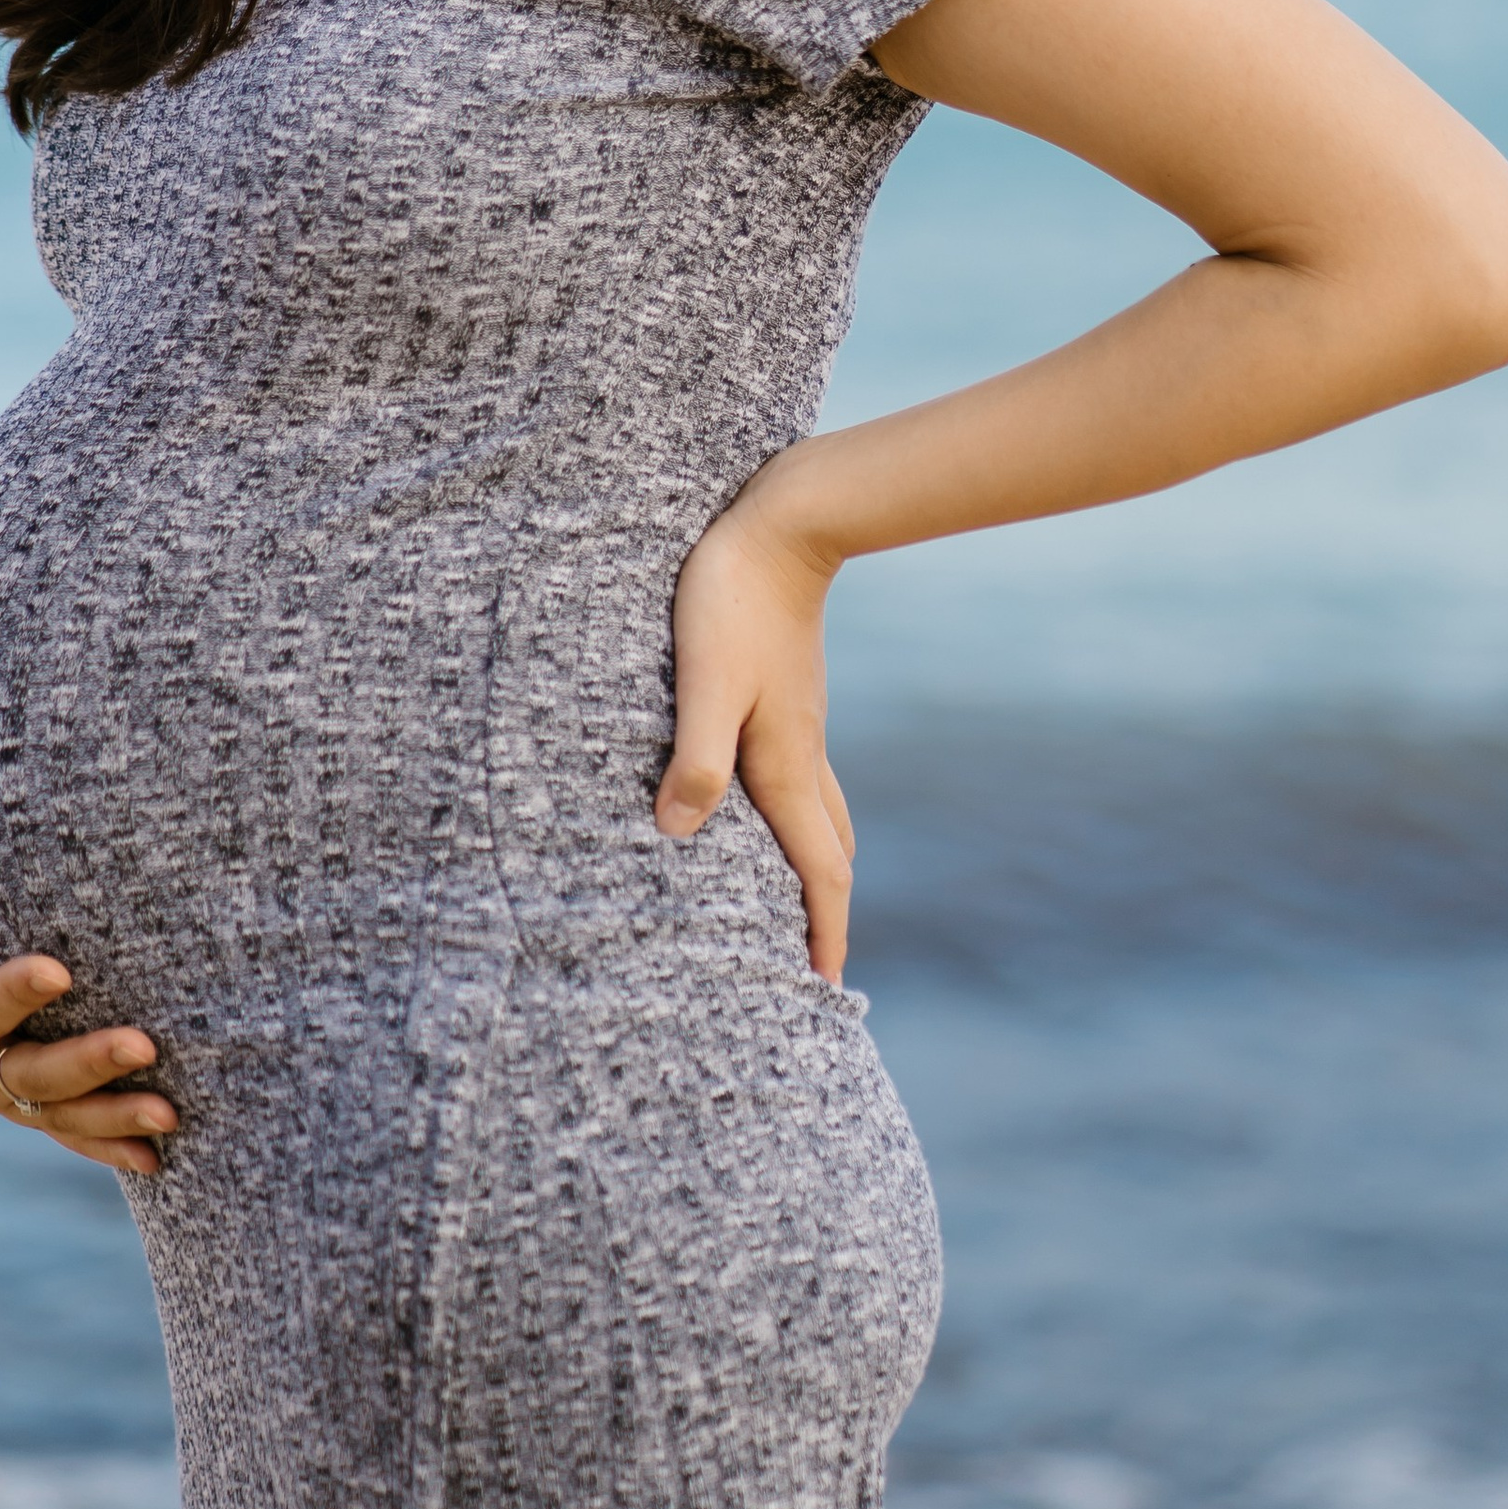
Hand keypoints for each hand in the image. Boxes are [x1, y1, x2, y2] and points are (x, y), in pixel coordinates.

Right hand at [0, 825, 177, 1174]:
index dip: (6, 999)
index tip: (59, 971)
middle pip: (24, 1078)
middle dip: (85, 1065)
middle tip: (145, 1046)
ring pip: (57, 1114)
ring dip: (112, 1115)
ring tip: (170, 1112)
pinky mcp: (29, 1095)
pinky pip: (69, 1126)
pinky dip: (109, 1141)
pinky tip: (154, 1155)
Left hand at [652, 469, 855, 980]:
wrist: (784, 524)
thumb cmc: (734, 601)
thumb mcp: (705, 680)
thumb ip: (695, 756)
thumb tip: (680, 834)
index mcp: (787, 763)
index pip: (817, 866)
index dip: (823, 929)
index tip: (825, 984)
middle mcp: (804, 751)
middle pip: (827, 848)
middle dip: (824, 906)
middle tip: (813, 957)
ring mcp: (802, 721)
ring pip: (820, 809)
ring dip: (813, 859)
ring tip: (795, 893)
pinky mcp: (789, 694)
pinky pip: (804, 775)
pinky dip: (797, 812)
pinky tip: (768, 801)